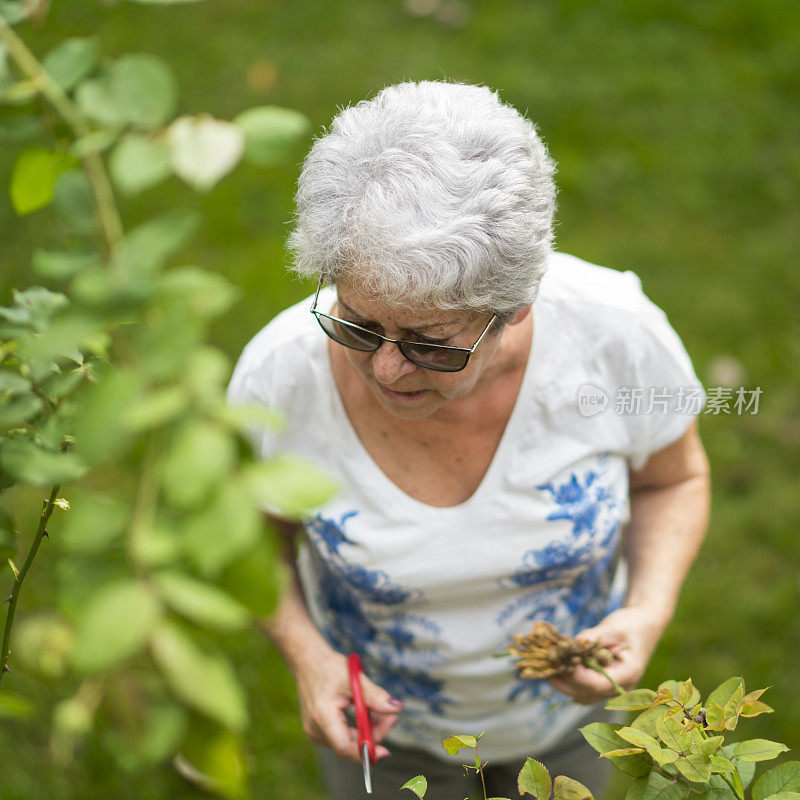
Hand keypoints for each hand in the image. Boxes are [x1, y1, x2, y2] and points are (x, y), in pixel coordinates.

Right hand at [295, 649, 402, 762]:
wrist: (308, 662)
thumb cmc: (329, 667)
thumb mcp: (354, 678)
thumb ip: (375, 696)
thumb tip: (397, 708)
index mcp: (322, 717)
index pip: (345, 747)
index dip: (366, 751)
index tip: (386, 751)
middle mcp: (315, 729)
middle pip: (350, 744)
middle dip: (373, 733)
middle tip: (391, 716)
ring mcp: (315, 731)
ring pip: (348, 741)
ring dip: (366, 729)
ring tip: (377, 708)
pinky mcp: (318, 730)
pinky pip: (342, 735)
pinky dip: (357, 727)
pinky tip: (366, 711)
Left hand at [547, 606, 667, 704]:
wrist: (645, 625)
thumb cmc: (631, 624)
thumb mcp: (612, 627)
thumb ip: (592, 638)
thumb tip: (569, 646)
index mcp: (628, 674)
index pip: (597, 684)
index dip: (576, 675)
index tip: (560, 660)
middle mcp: (621, 687)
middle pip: (587, 694)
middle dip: (564, 681)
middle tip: (544, 665)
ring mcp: (613, 688)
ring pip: (583, 695)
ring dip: (563, 682)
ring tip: (546, 666)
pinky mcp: (604, 683)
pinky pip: (584, 688)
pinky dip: (569, 680)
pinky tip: (557, 666)